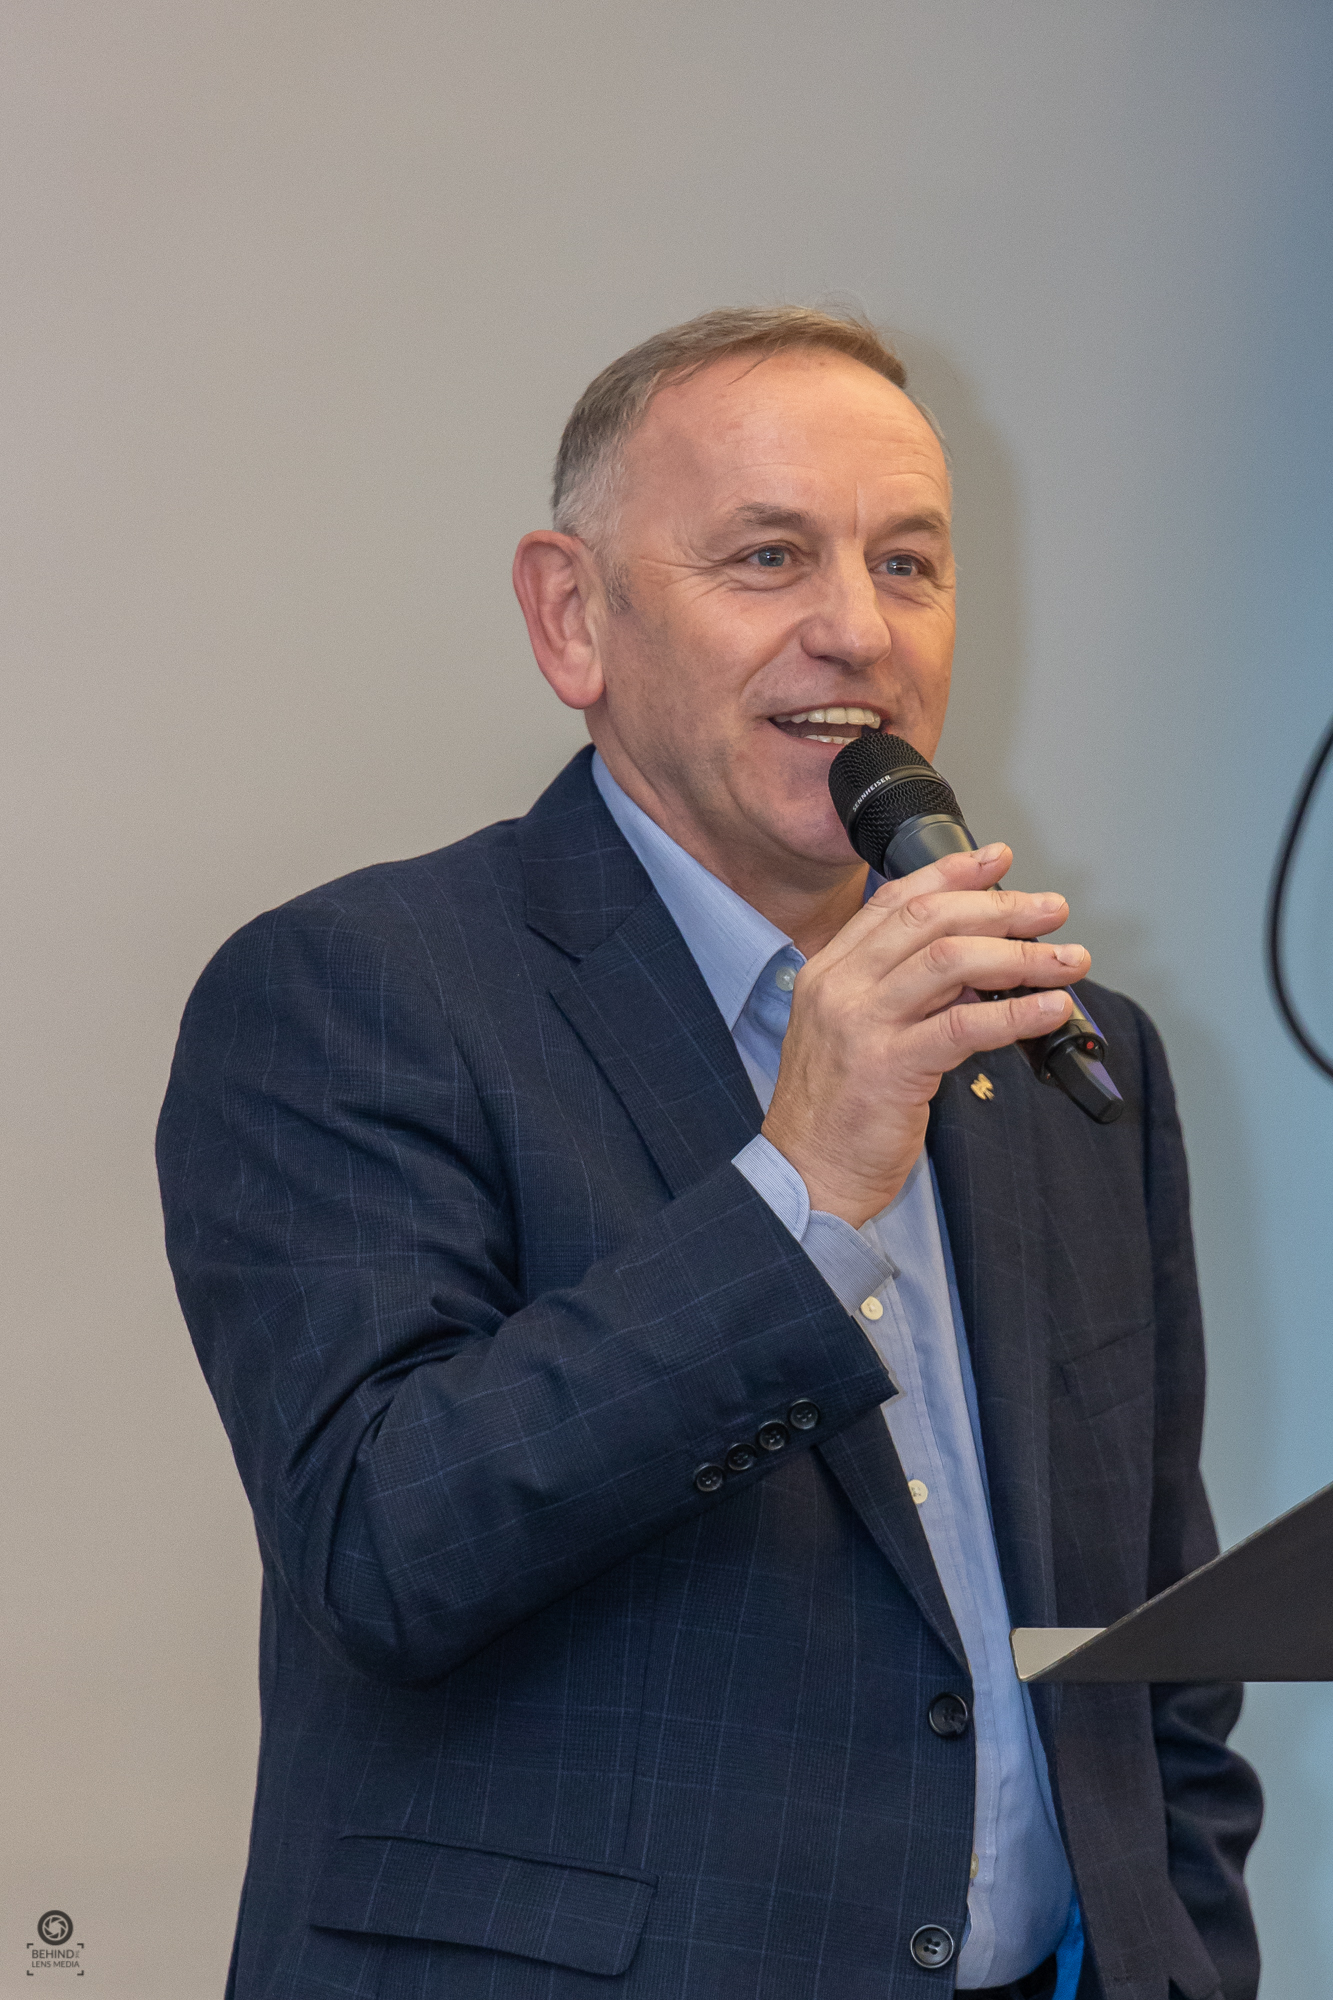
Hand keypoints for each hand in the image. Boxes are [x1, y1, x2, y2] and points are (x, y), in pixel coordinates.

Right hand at [761, 843, 1087, 1226]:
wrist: (806, 1175)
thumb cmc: (838, 1111)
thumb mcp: (859, 1033)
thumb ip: (907, 993)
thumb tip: (981, 968)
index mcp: (830, 971)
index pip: (894, 901)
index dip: (951, 874)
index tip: (998, 860)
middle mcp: (840, 988)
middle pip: (930, 921)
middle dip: (1001, 908)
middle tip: (1052, 909)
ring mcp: (861, 1025)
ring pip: (951, 962)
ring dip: (1022, 955)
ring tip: (1068, 960)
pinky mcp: (889, 1068)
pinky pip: (964, 1026)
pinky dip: (1016, 1013)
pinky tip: (1050, 1008)